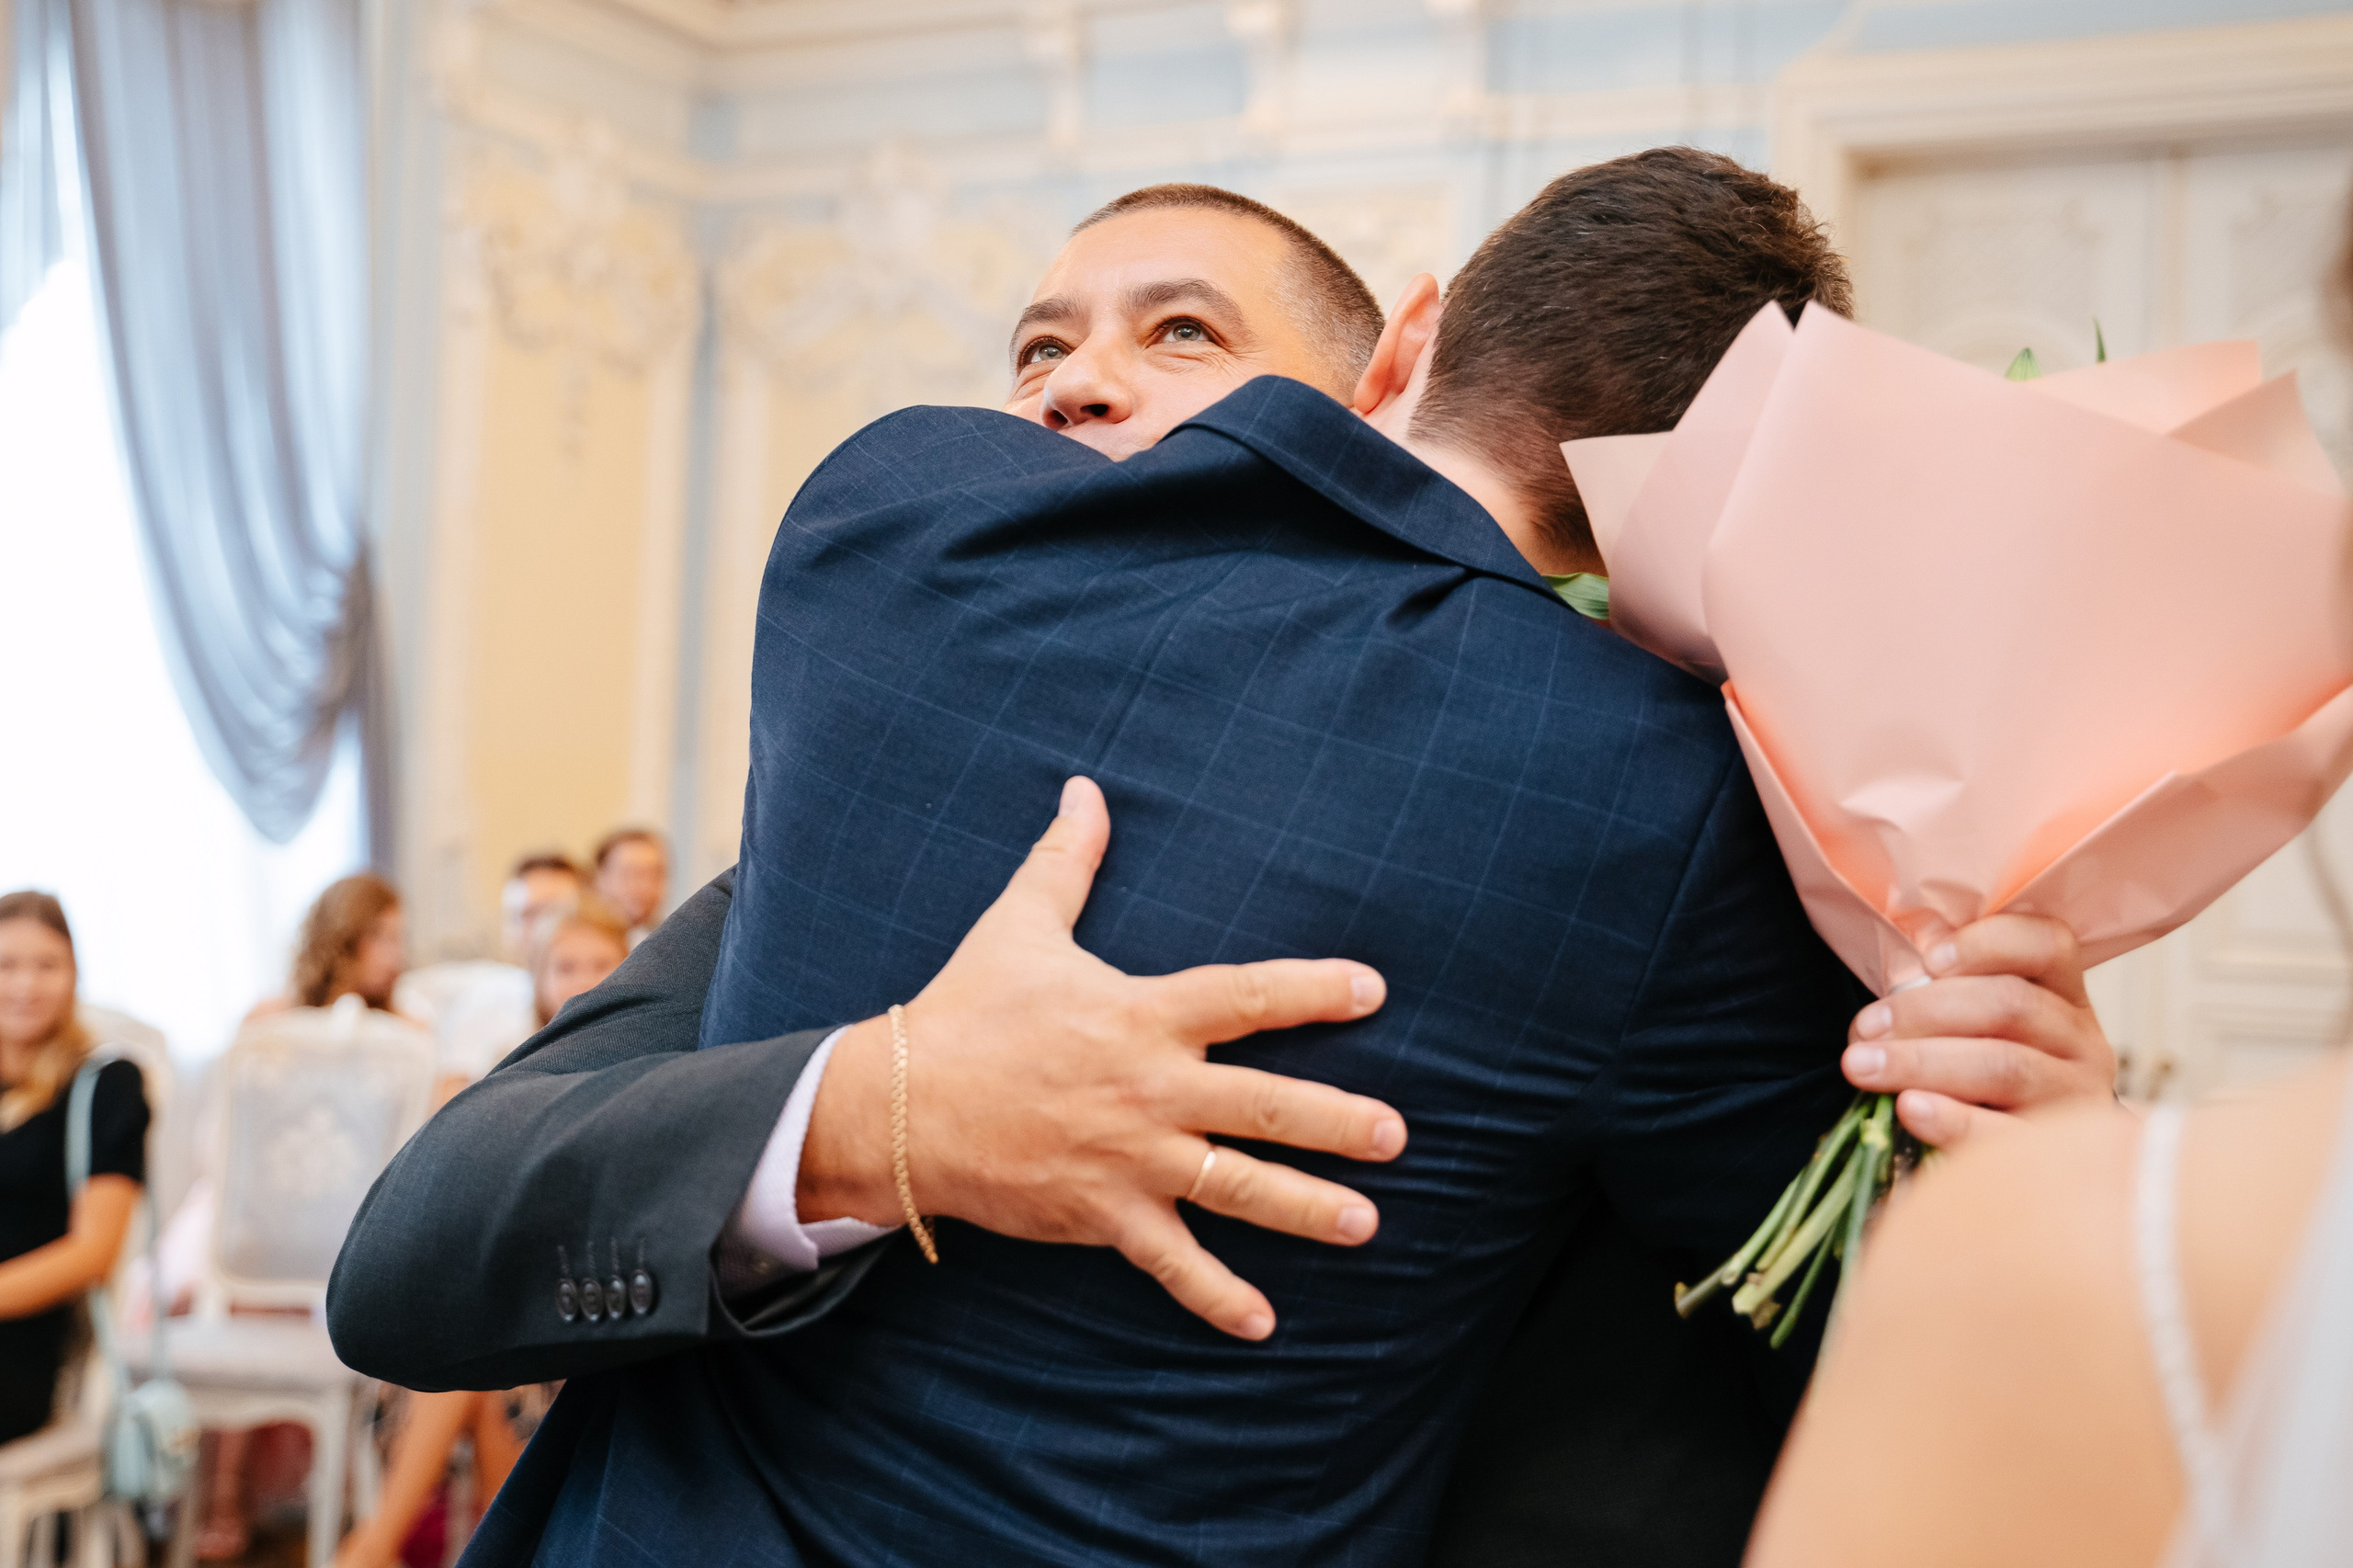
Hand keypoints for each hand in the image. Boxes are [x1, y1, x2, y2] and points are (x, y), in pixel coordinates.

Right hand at [799, 776, 1402, 1340]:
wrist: (899, 1106)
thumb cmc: (965, 1011)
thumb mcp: (1019, 925)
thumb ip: (1067, 859)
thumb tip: (1086, 787)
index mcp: (1141, 1015)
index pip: (1244, 997)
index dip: (1312, 991)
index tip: (1372, 990)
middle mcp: (1149, 1089)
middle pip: (1262, 1105)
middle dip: (1335, 1122)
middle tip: (1398, 1135)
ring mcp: (1129, 1159)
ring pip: (1234, 1187)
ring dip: (1304, 1208)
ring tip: (1367, 1223)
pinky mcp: (1102, 1214)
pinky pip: (1171, 1261)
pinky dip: (1215, 1295)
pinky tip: (1264, 1322)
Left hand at [1839, 914, 2117, 1148]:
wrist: (2033, 1164)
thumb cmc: (1978, 1074)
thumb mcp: (1974, 1024)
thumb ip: (1947, 991)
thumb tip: (1903, 971)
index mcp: (2064, 994)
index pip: (2049, 944)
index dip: (1987, 944)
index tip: (1928, 959)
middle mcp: (2082, 1040)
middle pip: (2010, 1006)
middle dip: (1925, 1012)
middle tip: (1864, 1029)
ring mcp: (2076, 1098)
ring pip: (2005, 1066)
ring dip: (1921, 1062)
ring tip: (1863, 1067)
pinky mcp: (2058, 1156)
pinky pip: (2005, 1135)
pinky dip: (1953, 1120)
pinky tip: (1909, 1109)